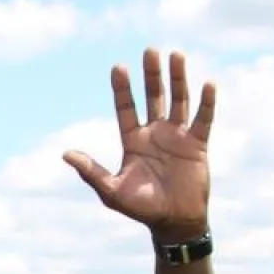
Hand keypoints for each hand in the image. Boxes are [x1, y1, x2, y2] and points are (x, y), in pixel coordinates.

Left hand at [63, 48, 215, 241]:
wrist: (173, 222)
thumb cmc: (141, 208)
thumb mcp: (112, 191)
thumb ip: (91, 172)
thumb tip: (66, 154)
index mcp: (133, 141)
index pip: (126, 108)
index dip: (122, 89)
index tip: (118, 67)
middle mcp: (155, 133)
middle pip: (153, 96)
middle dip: (151, 75)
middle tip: (150, 50)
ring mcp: (177, 136)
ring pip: (178, 100)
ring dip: (177, 78)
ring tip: (175, 55)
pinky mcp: (197, 144)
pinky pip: (203, 119)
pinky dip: (206, 102)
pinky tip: (207, 84)